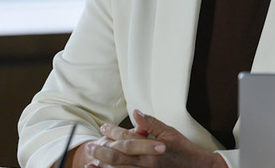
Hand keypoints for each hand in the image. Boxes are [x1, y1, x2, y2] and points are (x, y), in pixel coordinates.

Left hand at [81, 109, 226, 167]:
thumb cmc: (184, 150)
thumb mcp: (169, 132)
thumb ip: (151, 123)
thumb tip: (136, 112)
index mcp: (152, 150)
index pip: (127, 139)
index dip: (113, 132)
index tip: (103, 127)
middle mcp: (147, 164)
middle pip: (117, 158)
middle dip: (102, 151)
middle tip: (90, 146)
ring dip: (103, 166)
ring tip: (91, 162)